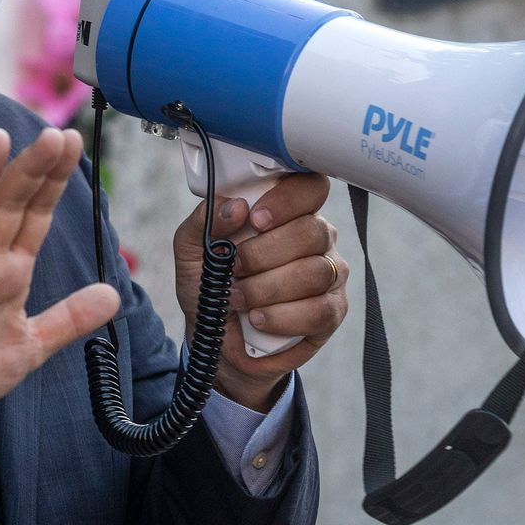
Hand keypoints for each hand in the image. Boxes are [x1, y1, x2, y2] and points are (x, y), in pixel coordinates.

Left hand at [172, 174, 346, 410]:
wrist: (214, 337)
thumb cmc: (210, 285)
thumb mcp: (191, 250)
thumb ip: (204, 221)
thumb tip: (236, 206)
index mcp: (288, 213)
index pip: (310, 187)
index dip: (287, 199)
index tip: (255, 219)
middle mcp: (317, 238)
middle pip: (312, 231)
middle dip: (264, 253)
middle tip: (235, 268)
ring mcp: (330, 275)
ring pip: (315, 272)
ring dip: (267, 288)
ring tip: (238, 298)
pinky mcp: (332, 311)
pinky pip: (320, 311)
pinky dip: (282, 317)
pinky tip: (258, 319)